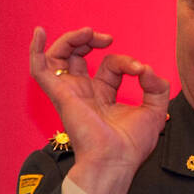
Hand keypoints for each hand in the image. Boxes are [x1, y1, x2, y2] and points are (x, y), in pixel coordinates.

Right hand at [29, 25, 169, 193]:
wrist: (115, 161)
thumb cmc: (131, 145)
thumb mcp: (155, 111)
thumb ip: (158, 87)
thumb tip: (146, 69)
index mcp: (103, 96)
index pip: (110, 66)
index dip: (125, 62)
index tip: (140, 70)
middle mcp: (84, 93)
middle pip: (78, 56)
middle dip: (91, 40)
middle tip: (107, 38)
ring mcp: (70, 93)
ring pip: (59, 58)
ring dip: (71, 39)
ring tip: (88, 33)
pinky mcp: (60, 94)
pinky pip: (38, 69)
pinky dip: (35, 50)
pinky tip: (39, 32)